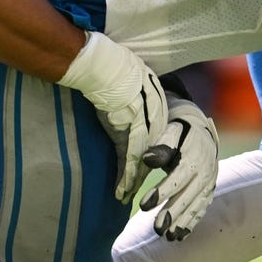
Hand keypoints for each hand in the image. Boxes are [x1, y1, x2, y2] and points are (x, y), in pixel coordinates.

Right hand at [58, 31, 168, 202]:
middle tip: (135, 190)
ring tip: (125, 197)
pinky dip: (126, 177)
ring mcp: (145, 124)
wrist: (104, 64)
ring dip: (133, 181)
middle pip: (151, 150)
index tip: (142, 167)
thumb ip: (132, 93)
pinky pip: (131, 159)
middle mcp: (155, 115)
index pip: (154, 134)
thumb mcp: (129, 79)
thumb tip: (124, 98)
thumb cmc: (110, 66)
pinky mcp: (131, 131)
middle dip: (142, 172)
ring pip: (142, 159)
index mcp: (157, 101)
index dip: (148, 153)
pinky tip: (122, 191)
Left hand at [139, 93, 218, 240]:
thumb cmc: (181, 134)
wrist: (203, 135)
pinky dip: (191, 223)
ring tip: (168, 237)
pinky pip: (201, 209)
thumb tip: (147, 158)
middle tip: (157, 229)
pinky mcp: (209, 192)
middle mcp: (205, 173)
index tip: (143, 205)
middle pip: (187, 196)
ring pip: (195, 206)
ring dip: (182, 222)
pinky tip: (180, 236)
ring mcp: (209, 184)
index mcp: (194, 158)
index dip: (160, 192)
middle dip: (172, 214)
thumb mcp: (171, 133)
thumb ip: (161, 146)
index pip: (176, 178)